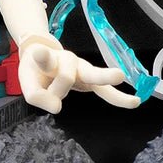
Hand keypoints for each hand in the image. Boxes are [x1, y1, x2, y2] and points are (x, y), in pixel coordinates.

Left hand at [17, 36, 140, 113]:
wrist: (43, 57)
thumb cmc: (37, 72)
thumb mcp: (28, 85)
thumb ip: (38, 97)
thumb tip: (58, 109)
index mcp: (46, 59)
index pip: (43, 58)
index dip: (42, 56)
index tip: (40, 53)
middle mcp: (65, 61)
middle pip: (67, 72)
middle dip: (62, 83)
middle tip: (61, 87)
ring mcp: (81, 68)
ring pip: (91, 74)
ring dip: (103, 76)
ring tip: (119, 75)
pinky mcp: (90, 79)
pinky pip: (105, 90)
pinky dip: (118, 97)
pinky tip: (134, 102)